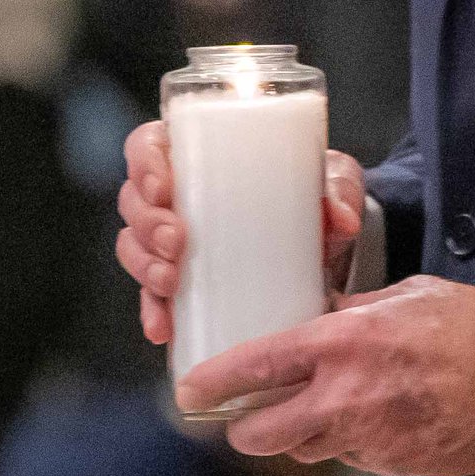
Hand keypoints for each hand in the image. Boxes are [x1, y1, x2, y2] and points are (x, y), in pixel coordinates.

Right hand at [119, 123, 366, 343]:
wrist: (326, 247)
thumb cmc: (314, 197)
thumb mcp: (331, 181)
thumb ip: (338, 189)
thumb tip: (340, 218)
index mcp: (197, 155)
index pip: (147, 146)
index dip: (143, 163)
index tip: (164, 187)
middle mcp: (176, 196)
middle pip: (133, 201)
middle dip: (147, 223)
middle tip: (178, 241)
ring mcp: (172, 242)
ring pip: (134, 247)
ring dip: (144, 265)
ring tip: (170, 282)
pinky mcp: (181, 284)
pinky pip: (152, 297)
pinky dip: (152, 312)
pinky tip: (162, 329)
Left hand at [181, 277, 474, 473]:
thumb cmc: (468, 328)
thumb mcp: (403, 297)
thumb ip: (354, 311)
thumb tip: (321, 314)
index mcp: (341, 344)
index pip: (256, 368)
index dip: (213, 383)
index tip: (188, 391)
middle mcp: (342, 397)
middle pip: (262, 433)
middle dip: (244, 430)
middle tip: (242, 419)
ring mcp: (365, 438)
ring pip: (304, 450)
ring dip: (299, 436)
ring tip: (315, 411)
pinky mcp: (389, 464)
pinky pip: (349, 457)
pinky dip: (347, 444)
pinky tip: (370, 420)